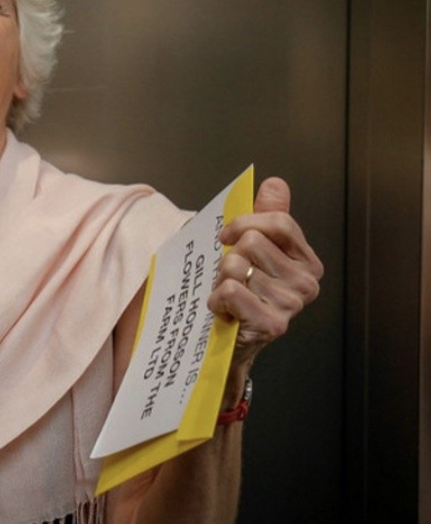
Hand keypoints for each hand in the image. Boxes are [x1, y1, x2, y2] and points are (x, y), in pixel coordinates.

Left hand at [208, 177, 323, 372]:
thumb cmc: (241, 291)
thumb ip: (266, 216)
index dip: (244, 223)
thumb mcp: (253, 250)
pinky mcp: (272, 325)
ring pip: (236, 265)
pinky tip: (225, 310)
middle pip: (253, 242)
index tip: (227, 236)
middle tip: (232, 277)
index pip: (279, 222)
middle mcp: (306, 283)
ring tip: (229, 295)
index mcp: (307, 261)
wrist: (230, 340)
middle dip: (230, 257)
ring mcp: (292, 305)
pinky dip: (216, 299)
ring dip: (221, 279)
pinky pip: (230, 290)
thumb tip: (275, 184)